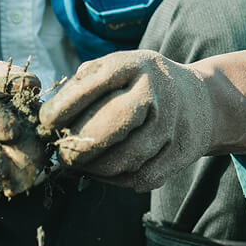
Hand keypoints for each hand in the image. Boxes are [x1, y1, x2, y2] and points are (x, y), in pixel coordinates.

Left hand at [38, 50, 213, 190]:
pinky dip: (115, 180)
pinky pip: (141, 177)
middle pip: (112, 125)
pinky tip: (101, 173)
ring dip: (94, 169)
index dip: (64, 107)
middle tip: (60, 154)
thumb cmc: (140, 84)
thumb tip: (49, 118)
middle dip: (78, 145)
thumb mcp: (118, 68)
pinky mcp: (180, 153)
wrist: (201, 100)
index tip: (45, 122)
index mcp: (134, 65)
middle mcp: (156, 92)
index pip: (93, 85)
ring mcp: (171, 124)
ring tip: (77, 166)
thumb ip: (84, 84)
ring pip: (126, 158)